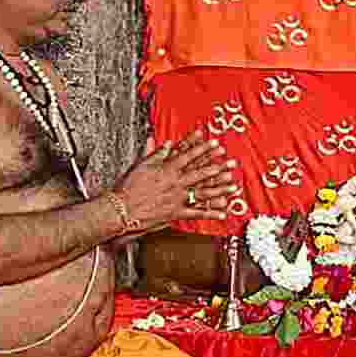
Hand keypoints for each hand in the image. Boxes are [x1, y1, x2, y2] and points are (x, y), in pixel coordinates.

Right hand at [112, 130, 237, 229]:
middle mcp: (175, 183)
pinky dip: (210, 213)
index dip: (203, 148)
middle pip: (201, 173)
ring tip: (233, 186)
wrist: (122, 208)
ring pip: (203, 192)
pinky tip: (223, 213)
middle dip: (219, 167)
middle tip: (232, 164)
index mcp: (167, 169)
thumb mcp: (141, 165)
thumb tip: (169, 144)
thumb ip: (157, 154)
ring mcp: (177, 198)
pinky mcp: (176, 213)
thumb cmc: (128, 187)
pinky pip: (196, 213)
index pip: (189, 155)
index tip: (216, 143)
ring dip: (220, 189)